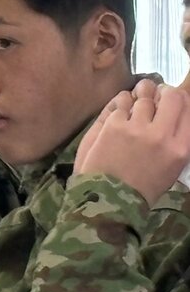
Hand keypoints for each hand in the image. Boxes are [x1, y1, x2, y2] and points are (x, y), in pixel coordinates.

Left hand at [74, 82, 189, 204]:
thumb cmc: (141, 187)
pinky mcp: (114, 126)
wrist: (109, 199)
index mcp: (181, 148)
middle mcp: (163, 135)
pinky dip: (121, 102)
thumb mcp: (171, 167)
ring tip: (135, 99)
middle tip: (154, 95)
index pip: (188, 108)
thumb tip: (176, 112)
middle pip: (171, 96)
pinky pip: (121, 102)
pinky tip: (120, 109)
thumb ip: (177, 140)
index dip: (179, 99)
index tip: (170, 99)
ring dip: (140, 95)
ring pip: (145, 97)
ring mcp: (138, 128)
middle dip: (163, 92)